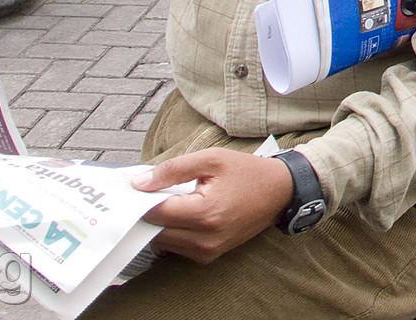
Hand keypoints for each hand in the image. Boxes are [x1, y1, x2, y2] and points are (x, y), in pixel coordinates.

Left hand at [135, 148, 295, 262]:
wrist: (279, 192)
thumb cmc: (247, 172)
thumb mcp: (211, 159)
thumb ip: (172, 170)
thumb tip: (138, 183)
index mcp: (205, 213)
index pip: (155, 212)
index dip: (141, 199)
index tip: (135, 186)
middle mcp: (205, 239)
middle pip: (155, 232)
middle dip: (148, 213)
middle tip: (150, 193)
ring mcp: (207, 251)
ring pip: (163, 242)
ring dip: (159, 224)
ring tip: (169, 202)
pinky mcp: (209, 256)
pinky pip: (176, 248)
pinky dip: (172, 232)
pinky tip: (181, 214)